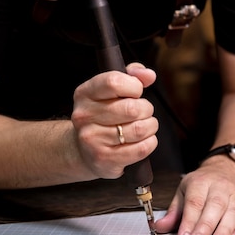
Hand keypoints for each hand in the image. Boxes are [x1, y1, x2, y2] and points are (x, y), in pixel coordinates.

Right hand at [71, 63, 158, 179]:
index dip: (134, 86)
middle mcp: (84, 116)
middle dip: (146, 109)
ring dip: (150, 126)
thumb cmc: (104, 116)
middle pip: (132, 108)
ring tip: (145, 125)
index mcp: (84, 93)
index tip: (136, 92)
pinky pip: (141, 148)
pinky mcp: (104, 159)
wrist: (84, 150)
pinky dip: (150, 142)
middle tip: (143, 112)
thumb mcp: (111, 91)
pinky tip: (143, 140)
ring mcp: (92, 139)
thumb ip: (132, 75)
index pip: (114, 82)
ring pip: (139, 129)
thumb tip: (149, 75)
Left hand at [154, 156, 234, 234]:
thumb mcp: (184, 191)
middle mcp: (220, 187)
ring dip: (224, 231)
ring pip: (231, 213)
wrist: (227, 170)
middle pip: (214, 207)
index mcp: (200, 182)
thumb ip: (174, 212)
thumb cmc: (203, 184)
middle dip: (205, 228)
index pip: (194, 203)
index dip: (188, 222)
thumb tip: (160, 227)